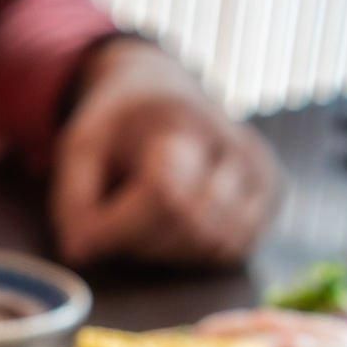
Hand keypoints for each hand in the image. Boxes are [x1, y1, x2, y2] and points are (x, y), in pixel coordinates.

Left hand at [50, 39, 279, 267]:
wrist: (163, 94)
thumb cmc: (118, 126)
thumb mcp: (78, 148)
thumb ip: (72, 200)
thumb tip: (82, 252)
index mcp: (182, 120)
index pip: (164, 194)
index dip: (118, 225)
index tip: (84, 231)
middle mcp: (236, 142)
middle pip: (191, 225)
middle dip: (141, 241)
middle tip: (114, 223)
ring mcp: (263, 169)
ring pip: (216, 244)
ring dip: (169, 251)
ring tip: (145, 218)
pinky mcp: (274, 194)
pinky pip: (235, 250)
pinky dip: (197, 251)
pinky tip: (176, 223)